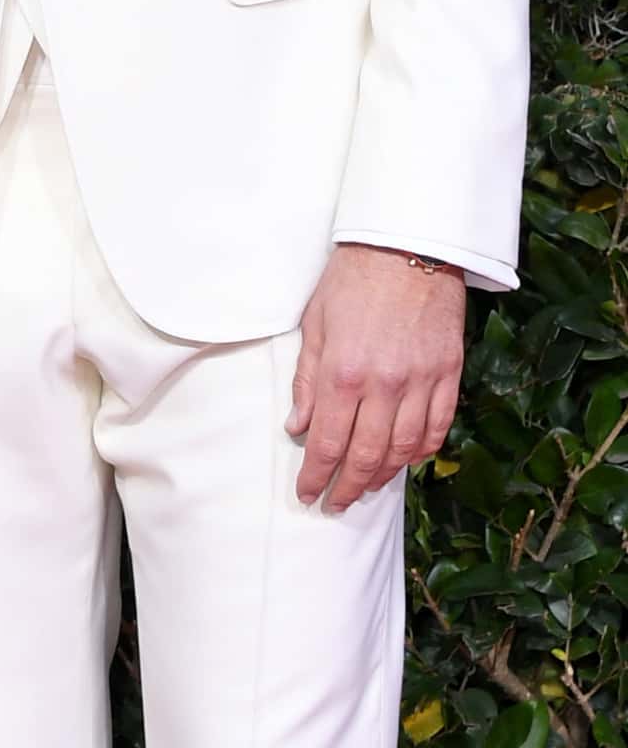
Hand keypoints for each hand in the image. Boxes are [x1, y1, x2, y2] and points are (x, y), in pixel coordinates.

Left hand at [287, 242, 464, 512]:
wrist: (408, 244)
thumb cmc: (352, 279)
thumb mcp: (314, 324)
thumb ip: (307, 380)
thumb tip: (299, 426)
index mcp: (344, 372)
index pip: (328, 443)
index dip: (317, 476)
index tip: (309, 493)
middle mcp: (385, 384)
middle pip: (366, 455)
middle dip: (348, 487)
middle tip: (336, 503)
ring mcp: (422, 381)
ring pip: (404, 449)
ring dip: (383, 475)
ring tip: (366, 486)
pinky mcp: (449, 373)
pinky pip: (438, 426)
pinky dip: (421, 451)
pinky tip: (405, 459)